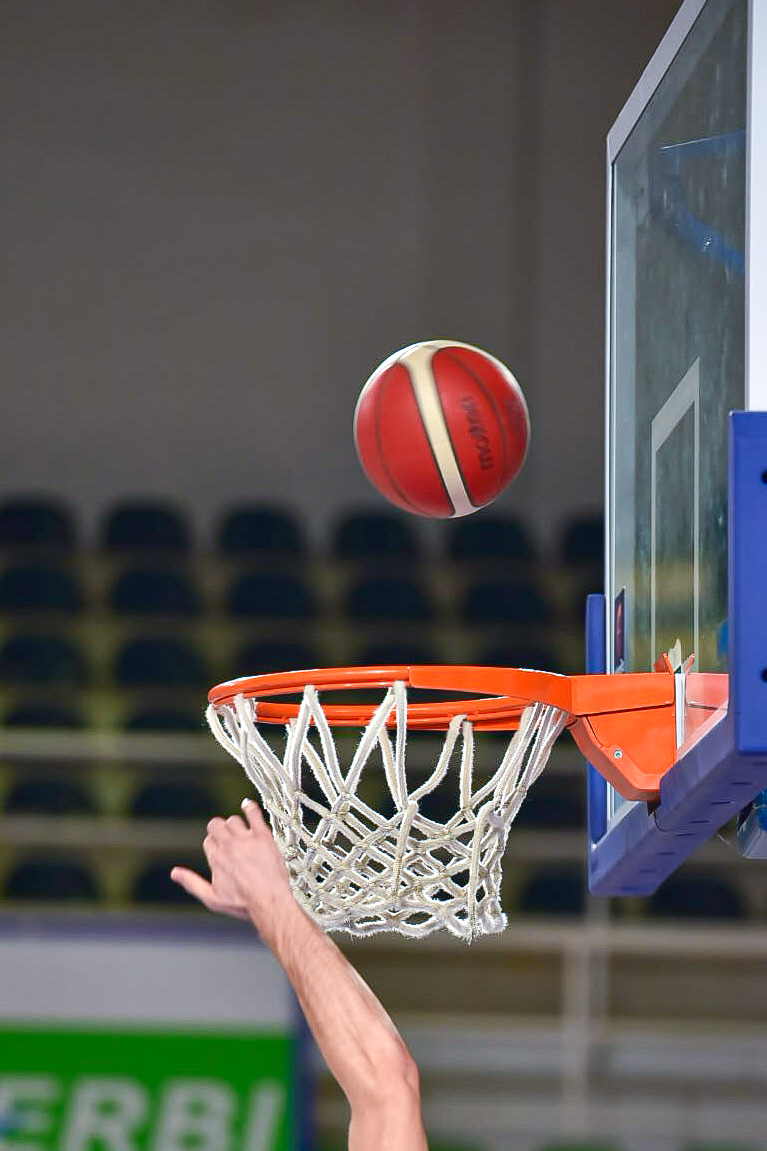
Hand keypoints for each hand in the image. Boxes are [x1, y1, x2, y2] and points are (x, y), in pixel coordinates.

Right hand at [171, 799, 295, 939]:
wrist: (269, 901)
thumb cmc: (243, 903)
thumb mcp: (212, 899)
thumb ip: (192, 883)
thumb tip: (175, 873)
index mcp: (216, 859)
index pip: (208, 841)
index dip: (213, 845)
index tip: (220, 850)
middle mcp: (229, 846)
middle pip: (216, 825)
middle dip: (218, 829)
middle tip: (225, 836)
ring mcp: (246, 839)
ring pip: (233, 820)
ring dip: (234, 824)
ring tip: (239, 831)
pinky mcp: (263, 836)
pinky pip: (254, 814)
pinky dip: (249, 808)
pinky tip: (248, 806)